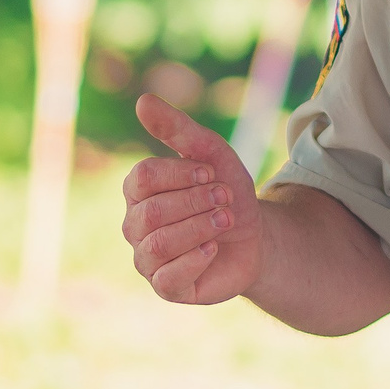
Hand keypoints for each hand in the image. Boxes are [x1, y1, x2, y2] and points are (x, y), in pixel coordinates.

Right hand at [121, 94, 265, 304]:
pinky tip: (214, 249)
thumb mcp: (211, 153)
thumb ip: (178, 128)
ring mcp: (147, 258)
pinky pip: (167, 277)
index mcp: (139, 190)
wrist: (254, 236)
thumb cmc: (225, 192)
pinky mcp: (166, 287)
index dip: (180, 173)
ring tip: (225, 220)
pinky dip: (195, 260)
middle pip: (152, 212)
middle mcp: (135, 225)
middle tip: (225, 198)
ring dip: (199, 228)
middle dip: (196, 202)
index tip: (209, 172)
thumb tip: (143, 101)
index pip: (143, 177)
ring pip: (159, 244)